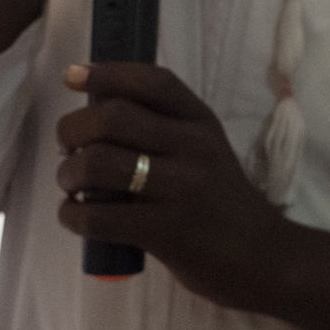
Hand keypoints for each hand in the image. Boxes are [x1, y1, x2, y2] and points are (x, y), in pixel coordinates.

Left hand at [56, 63, 286, 308]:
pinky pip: (98, 216)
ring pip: (98, 162)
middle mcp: (192, 147)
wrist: (262, 256)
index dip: (107, 73)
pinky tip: (74, 214)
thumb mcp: (205, 150)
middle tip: (67, 147)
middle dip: (73, 129)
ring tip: (71, 183)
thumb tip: (95, 110)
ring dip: (68, 172)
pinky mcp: (165, 231)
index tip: (73, 75)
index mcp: (201, 122)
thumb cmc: (221, 201)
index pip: (152, 81)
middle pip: (113, 117)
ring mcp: (179, 189)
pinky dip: (71, 214)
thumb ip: (164, 128)